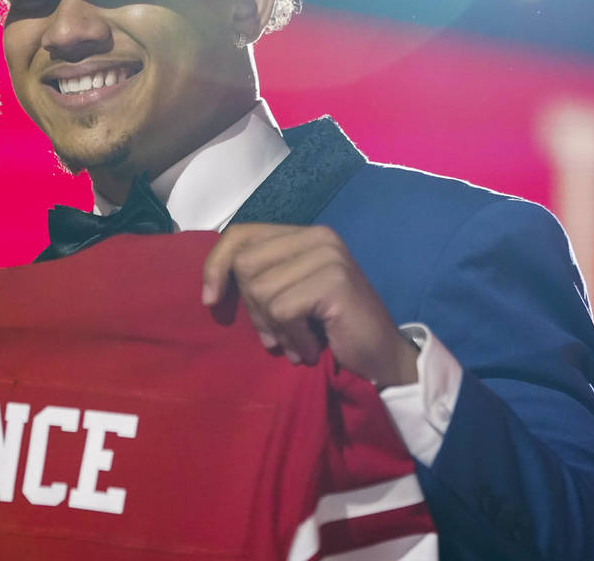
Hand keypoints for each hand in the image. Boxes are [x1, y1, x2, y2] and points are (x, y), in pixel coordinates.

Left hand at [202, 224, 417, 387]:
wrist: (383, 358)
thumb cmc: (331, 330)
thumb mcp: (288, 297)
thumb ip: (259, 280)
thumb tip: (211, 288)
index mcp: (303, 234)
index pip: (240, 233)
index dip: (216, 265)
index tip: (210, 300)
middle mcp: (317, 236)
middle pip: (245, 264)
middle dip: (252, 309)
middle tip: (276, 334)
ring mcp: (328, 255)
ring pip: (261, 290)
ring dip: (274, 328)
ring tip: (297, 343)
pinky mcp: (335, 281)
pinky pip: (283, 311)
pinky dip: (292, 337)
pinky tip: (311, 347)